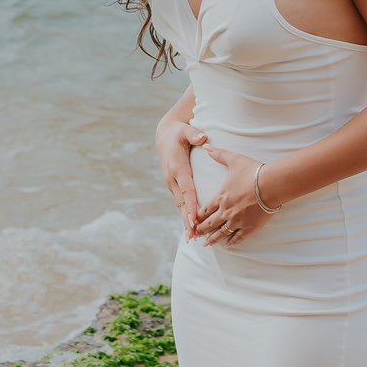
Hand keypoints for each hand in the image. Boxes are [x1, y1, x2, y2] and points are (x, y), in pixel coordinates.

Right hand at [156, 118, 207, 239]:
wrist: (164, 135)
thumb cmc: (178, 132)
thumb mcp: (185, 130)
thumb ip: (194, 134)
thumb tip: (202, 137)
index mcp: (178, 168)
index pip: (186, 190)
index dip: (190, 205)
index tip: (194, 220)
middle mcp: (173, 179)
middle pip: (182, 203)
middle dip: (187, 220)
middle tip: (193, 235)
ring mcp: (172, 183)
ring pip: (180, 205)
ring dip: (185, 220)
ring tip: (193, 236)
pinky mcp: (173, 185)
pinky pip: (180, 202)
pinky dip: (184, 214)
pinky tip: (191, 226)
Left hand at [192, 146, 272, 248]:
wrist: (271, 184)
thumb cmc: (253, 172)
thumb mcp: (234, 160)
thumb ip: (219, 154)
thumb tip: (206, 146)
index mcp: (220, 197)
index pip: (204, 210)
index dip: (197, 216)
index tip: (191, 221)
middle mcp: (226, 211)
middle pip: (209, 224)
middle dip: (201, 230)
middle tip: (194, 236)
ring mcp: (237, 221)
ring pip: (221, 233)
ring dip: (213, 239)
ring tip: (206, 245)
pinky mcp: (250, 227)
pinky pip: (238, 237)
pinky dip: (232, 242)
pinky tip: (228, 246)